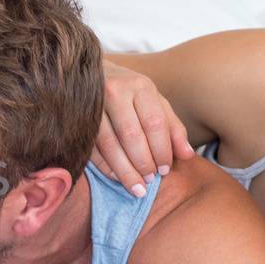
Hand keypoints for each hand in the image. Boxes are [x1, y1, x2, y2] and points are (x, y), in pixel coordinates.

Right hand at [92, 61, 195, 189]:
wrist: (88, 76)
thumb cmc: (128, 93)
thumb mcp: (154, 102)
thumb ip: (172, 127)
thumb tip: (188, 155)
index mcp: (140, 86)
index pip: (155, 123)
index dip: (162, 150)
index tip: (165, 169)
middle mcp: (115, 91)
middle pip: (132, 135)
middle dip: (143, 163)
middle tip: (150, 180)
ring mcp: (92, 104)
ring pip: (110, 144)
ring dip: (125, 170)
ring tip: (137, 187)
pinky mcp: (76, 119)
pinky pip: (92, 148)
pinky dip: (105, 167)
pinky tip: (116, 178)